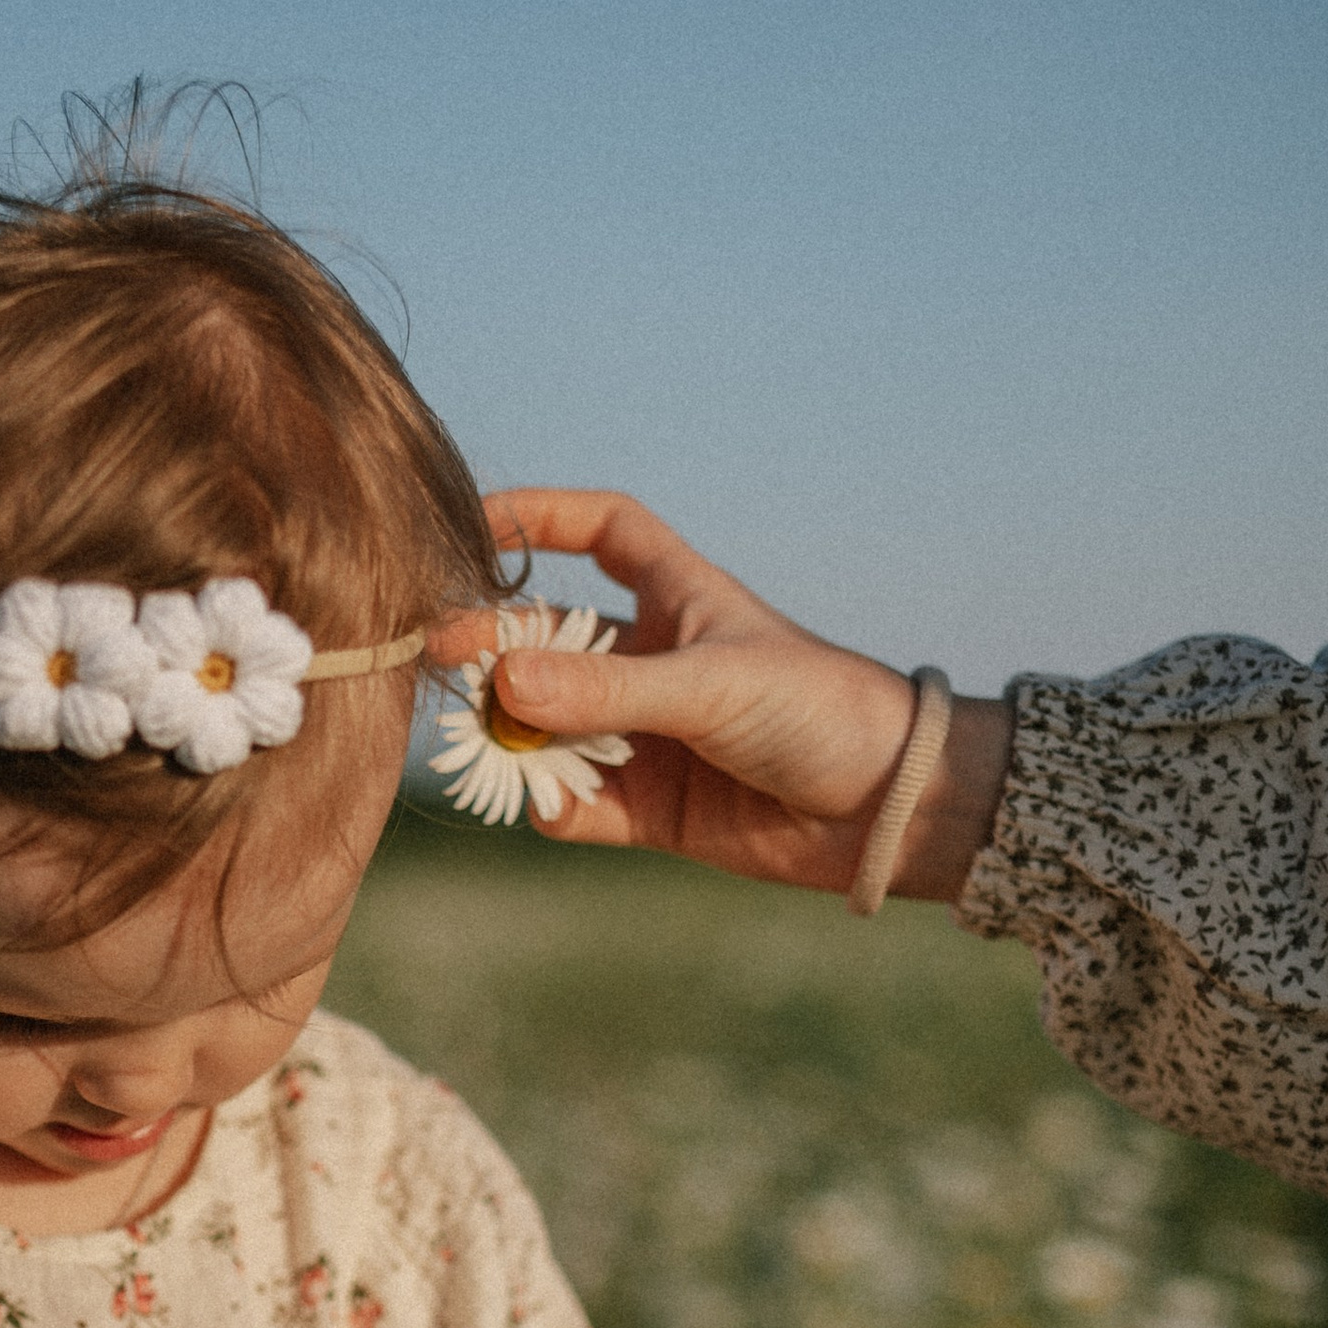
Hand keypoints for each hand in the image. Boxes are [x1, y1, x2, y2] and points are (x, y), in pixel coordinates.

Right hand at [431, 488, 1013, 902]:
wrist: (890, 809)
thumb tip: (502, 685)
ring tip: (482, 741)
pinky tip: (550, 806)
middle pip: (546, 640)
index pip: (600, 532)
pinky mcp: (651, 809)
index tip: (472, 525)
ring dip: (512, 735)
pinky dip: (555, 807)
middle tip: (437, 656)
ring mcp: (646, 736)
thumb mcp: (711, 684)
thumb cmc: (821, 711)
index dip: (539, 517)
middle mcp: (652, 662)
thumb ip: (606, 690)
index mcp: (678, 598)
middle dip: (493, 648)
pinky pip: (576, 805)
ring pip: (548, 726)